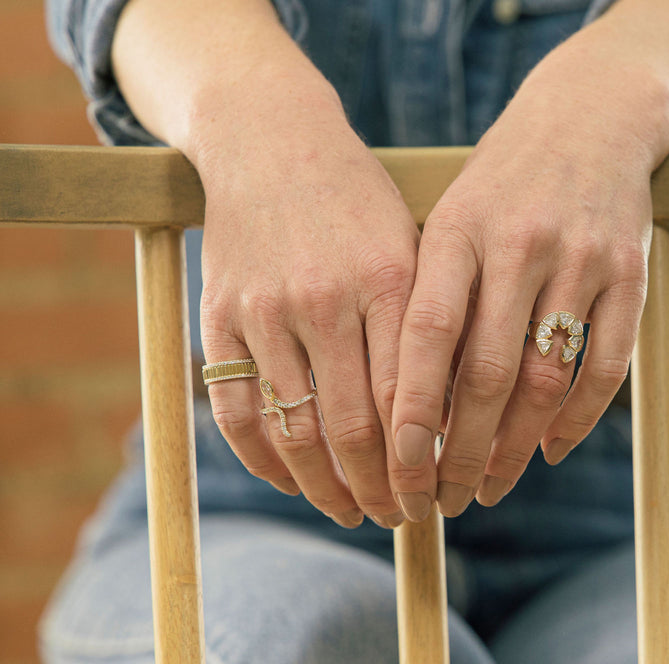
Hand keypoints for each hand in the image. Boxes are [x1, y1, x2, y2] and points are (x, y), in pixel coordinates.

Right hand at [195, 100, 435, 527]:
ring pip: (297, 432)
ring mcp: (267, 310)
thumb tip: (448, 426)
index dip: (422, 463)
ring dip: (328, 489)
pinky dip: (264, 461)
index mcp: (391, 279)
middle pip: (356, 429)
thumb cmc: (358, 202)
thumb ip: (429, 327)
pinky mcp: (220, 316)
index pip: (411, 401)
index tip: (436, 494)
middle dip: (383, 490)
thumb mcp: (411, 247)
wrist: (272, 142)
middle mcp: (327, 297)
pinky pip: (237, 411)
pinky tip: (291, 480)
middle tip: (401, 516)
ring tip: (352, 511)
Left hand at [391, 0, 668, 515]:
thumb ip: (432, 302)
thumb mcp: (451, 223)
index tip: (398, 469)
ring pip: (547, 378)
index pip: (426, 336)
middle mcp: (520, 245)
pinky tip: (553, 450)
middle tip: (443, 500)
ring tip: (492, 486)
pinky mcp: (630, 273)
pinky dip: (579, 417)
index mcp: (458, 232)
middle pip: (488, 373)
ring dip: (517, 447)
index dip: (411, 410)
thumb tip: (413, 412)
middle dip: (464, 451)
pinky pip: (608, 363)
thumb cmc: (500, 186)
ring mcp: (581, 258)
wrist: (591, 119)